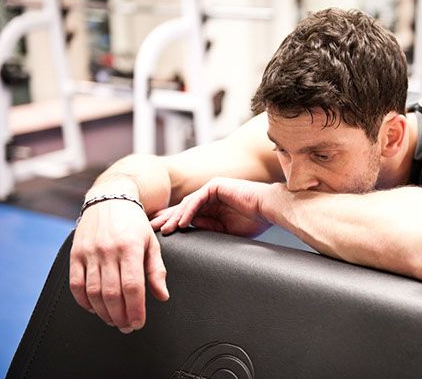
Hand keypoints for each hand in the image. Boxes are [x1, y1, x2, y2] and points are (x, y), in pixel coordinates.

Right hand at [69, 200, 168, 333]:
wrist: (111, 198)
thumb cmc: (135, 223)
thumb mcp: (151, 242)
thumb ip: (156, 270)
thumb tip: (162, 296)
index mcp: (130, 247)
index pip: (133, 286)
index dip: (136, 309)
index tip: (139, 323)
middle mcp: (108, 250)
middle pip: (112, 293)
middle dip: (120, 316)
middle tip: (127, 326)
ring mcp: (89, 252)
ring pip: (93, 292)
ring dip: (103, 312)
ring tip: (114, 320)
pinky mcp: (75, 254)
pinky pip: (76, 284)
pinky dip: (84, 302)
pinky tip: (95, 309)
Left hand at [150, 177, 273, 237]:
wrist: (269, 209)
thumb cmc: (253, 221)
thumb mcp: (225, 230)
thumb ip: (207, 227)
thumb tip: (188, 230)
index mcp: (212, 207)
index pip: (188, 215)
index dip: (174, 224)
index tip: (161, 235)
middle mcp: (210, 197)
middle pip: (183, 208)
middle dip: (167, 219)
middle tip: (152, 230)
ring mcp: (212, 189)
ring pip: (187, 204)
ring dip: (175, 217)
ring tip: (165, 230)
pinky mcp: (215, 185)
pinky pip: (197, 200)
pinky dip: (188, 212)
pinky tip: (182, 224)